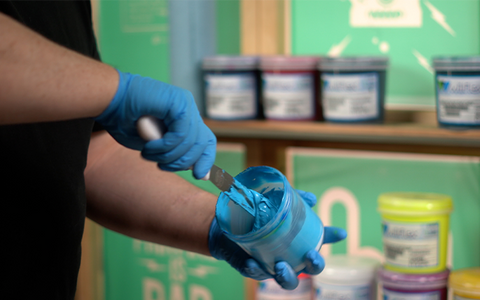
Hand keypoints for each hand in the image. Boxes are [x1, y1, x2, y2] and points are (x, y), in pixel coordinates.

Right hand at [94, 70, 215, 178]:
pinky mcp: (178, 102)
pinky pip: (181, 133)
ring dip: (167, 155)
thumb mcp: (155, 145)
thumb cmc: (126, 122)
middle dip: (183, 162)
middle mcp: (188, 109)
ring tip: (148, 154)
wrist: (108, 101)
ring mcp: (185, 103)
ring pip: (190, 141)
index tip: (198, 176)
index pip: (207, 141)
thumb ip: (177, 154)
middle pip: (202, 143)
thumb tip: (202, 173)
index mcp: (185, 118)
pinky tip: (149, 146)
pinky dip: (165, 145)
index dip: (205, 160)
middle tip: (161, 166)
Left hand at [208, 189, 346, 289]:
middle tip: (310, 256)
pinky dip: (254, 270)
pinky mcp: (251, 268)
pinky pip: (255, 273)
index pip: (320, 241)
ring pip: (287, 281)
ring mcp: (271, 266)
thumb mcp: (274, 204)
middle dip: (314, 265)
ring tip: (281, 266)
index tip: (340, 232)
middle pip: (309, 270)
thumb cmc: (256, 217)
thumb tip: (311, 198)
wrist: (227, 224)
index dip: (332, 237)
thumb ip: (292, 200)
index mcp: (298, 243)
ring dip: (287, 276)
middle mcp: (289, 258)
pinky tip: (251, 263)